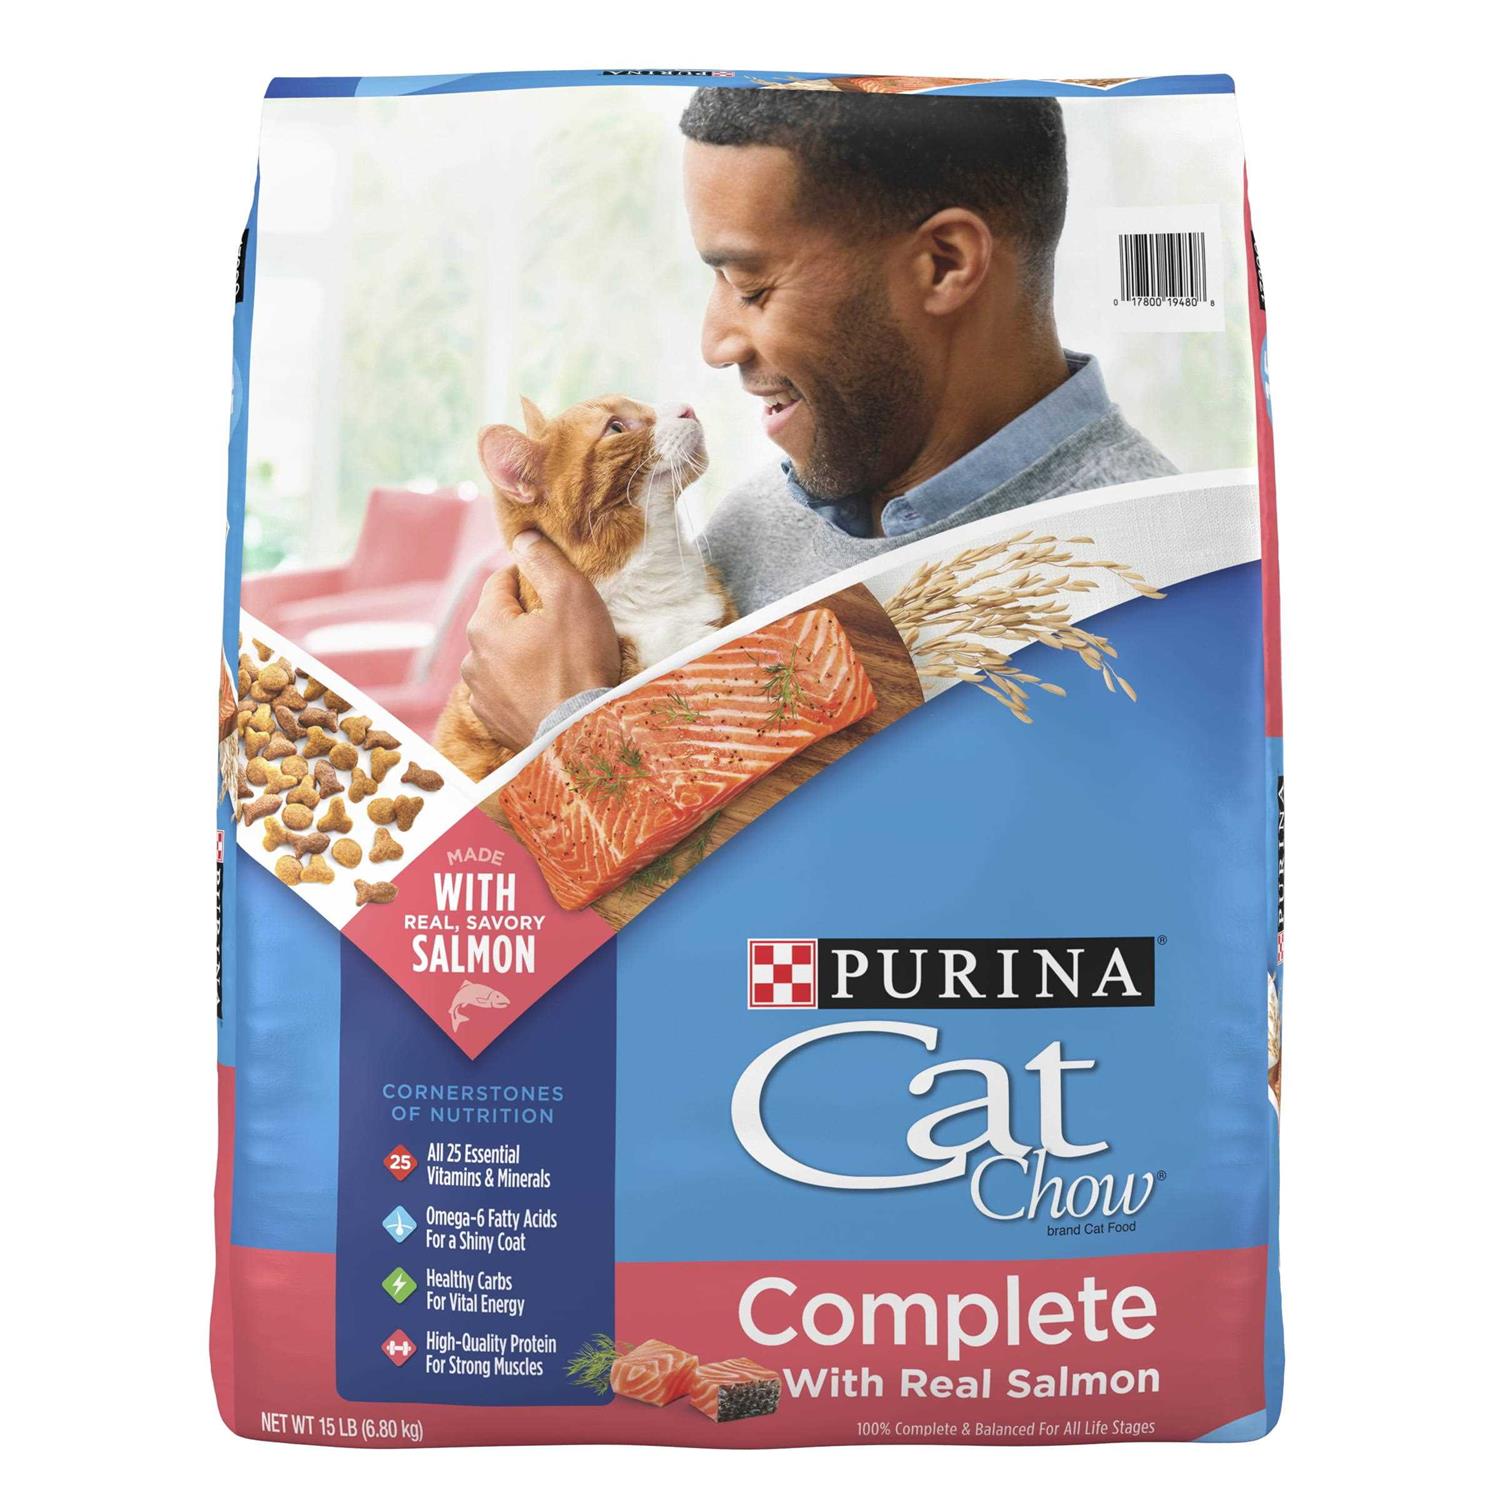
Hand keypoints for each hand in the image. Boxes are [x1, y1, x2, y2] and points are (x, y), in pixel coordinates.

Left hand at [460, 530, 619, 748]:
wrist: (581, 737)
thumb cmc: (579, 664)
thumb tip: (523, 538)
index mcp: (484, 625)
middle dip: (526, 620)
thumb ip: (544, 561)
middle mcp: (471, 659)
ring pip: (500, 659)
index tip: (557, 587)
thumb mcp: (572, 597)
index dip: (530, 578)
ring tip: (558, 665)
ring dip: (522, 655)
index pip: (499, 582)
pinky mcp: (493, 723)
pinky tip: (549, 691)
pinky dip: (522, 687)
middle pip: (499, 622)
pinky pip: (505, 693)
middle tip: (564, 629)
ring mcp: (480, 696)